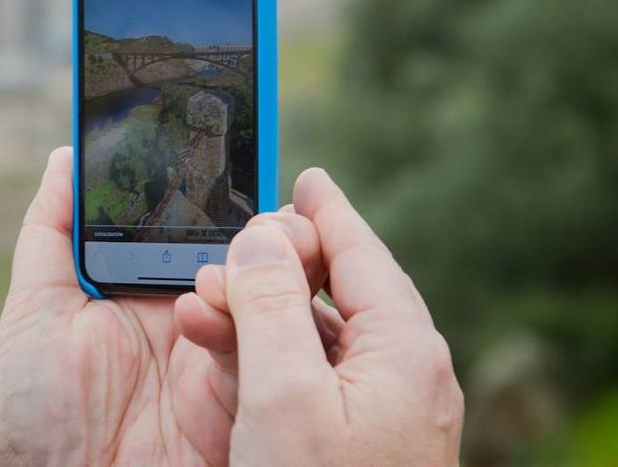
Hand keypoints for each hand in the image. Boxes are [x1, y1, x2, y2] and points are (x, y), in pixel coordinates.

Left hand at [0, 148, 322, 466]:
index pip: (202, 225)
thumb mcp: (36, 306)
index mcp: (154, 286)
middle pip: (253, 256)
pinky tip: (236, 310)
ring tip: (255, 254)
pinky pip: (276, 355)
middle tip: (267, 209)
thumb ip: (53, 230)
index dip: (228, 187)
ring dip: (272, 269)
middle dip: (270, 225)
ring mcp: (226, 358)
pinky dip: (270, 327)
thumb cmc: (32, 405)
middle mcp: (198, 315)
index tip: (248, 141)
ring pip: (275, 297)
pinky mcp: (245, 402)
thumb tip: (66, 153)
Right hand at [176, 168, 463, 465]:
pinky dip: (276, 357)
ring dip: (266, 315)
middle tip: (238, 248)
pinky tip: (236, 358)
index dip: (328, 211)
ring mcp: (395, 414)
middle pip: (345, 290)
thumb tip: (264, 238)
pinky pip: (323, 378)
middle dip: (282, 263)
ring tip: (207, 305)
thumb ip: (269, 306)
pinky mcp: (371, 445)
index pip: (362, 253)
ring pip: (326, 337)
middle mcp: (411, 377)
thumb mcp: (282, 395)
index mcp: (406, 351)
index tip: (310, 178)